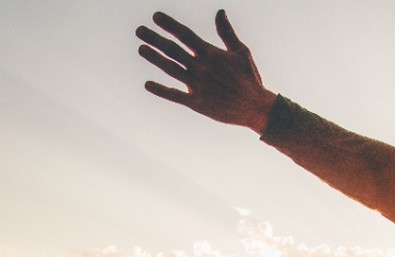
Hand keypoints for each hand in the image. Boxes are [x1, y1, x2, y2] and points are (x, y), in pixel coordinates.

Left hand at [136, 10, 275, 131]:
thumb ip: (226, 32)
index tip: (155, 16)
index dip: (169, 24)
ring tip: (141, 49)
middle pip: (173, 50)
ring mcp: (198, 85)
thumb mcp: (240, 52)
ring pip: (171, 69)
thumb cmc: (249, 78)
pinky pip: (175, 95)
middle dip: (154, 39)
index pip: (185, 35)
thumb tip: (219, 11)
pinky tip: (147, 84)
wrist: (255, 107)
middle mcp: (201, 68)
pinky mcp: (197, 103)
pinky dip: (161, 90)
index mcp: (211, 54)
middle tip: (139, 30)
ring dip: (154, 58)